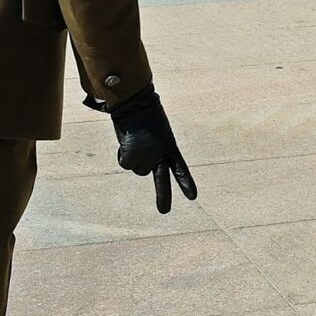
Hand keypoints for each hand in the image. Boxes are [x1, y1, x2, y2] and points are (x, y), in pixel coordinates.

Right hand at [108, 85, 196, 213]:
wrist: (136, 104)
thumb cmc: (145, 112)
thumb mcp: (155, 132)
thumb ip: (151, 148)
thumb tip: (135, 162)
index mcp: (170, 147)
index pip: (180, 168)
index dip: (186, 182)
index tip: (192, 197)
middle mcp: (160, 156)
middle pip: (162, 181)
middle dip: (163, 197)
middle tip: (165, 212)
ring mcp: (146, 158)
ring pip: (138, 168)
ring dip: (133, 156)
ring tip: (135, 138)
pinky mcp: (131, 159)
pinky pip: (125, 162)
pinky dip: (122, 153)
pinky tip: (126, 139)